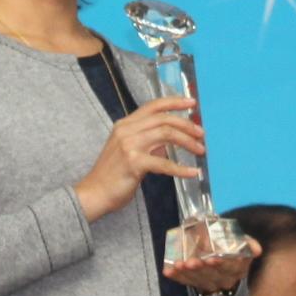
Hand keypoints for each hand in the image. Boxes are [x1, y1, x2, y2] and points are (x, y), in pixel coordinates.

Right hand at [75, 95, 204, 222]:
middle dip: (187, 125)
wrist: (93, 193)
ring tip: (200, 150)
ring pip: (166, 134)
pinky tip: (192, 173)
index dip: (174, 102)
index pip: (153, 106)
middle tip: (201, 134)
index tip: (191, 102)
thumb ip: (147, 143)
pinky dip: (181, 168)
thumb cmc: (111, 175)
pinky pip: (164, 163)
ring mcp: (129, 145)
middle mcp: (126, 130)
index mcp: (125, 124)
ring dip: (187, 142)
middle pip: (164, 119)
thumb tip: (170, 142)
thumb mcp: (127, 151)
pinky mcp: (133, 163)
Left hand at [161, 230, 250, 291]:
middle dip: (200, 269)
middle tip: (190, 262)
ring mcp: (212, 283)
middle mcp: (226, 279)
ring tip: (178, 264)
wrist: (224, 255)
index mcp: (239, 268)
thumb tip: (257, 249)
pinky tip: (168, 271)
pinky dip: (177, 277)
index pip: (231, 268)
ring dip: (187, 273)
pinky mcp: (198, 284)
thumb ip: (248, 243)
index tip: (212, 259)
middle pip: (213, 275)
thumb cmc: (232, 246)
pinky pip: (187, 282)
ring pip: (199, 281)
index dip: (222, 264)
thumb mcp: (243, 243)